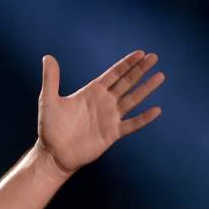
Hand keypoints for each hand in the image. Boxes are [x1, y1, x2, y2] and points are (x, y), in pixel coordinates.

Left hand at [36, 50, 163, 175]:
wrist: (53, 154)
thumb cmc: (50, 128)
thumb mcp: (48, 100)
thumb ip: (51, 79)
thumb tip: (48, 57)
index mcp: (92, 92)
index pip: (113, 74)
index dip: (127, 64)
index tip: (141, 53)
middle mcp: (104, 102)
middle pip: (126, 82)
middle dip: (140, 70)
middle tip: (154, 57)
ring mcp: (110, 117)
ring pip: (132, 100)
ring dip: (146, 88)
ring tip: (160, 76)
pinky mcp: (112, 133)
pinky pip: (131, 124)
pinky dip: (143, 118)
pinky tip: (156, 110)